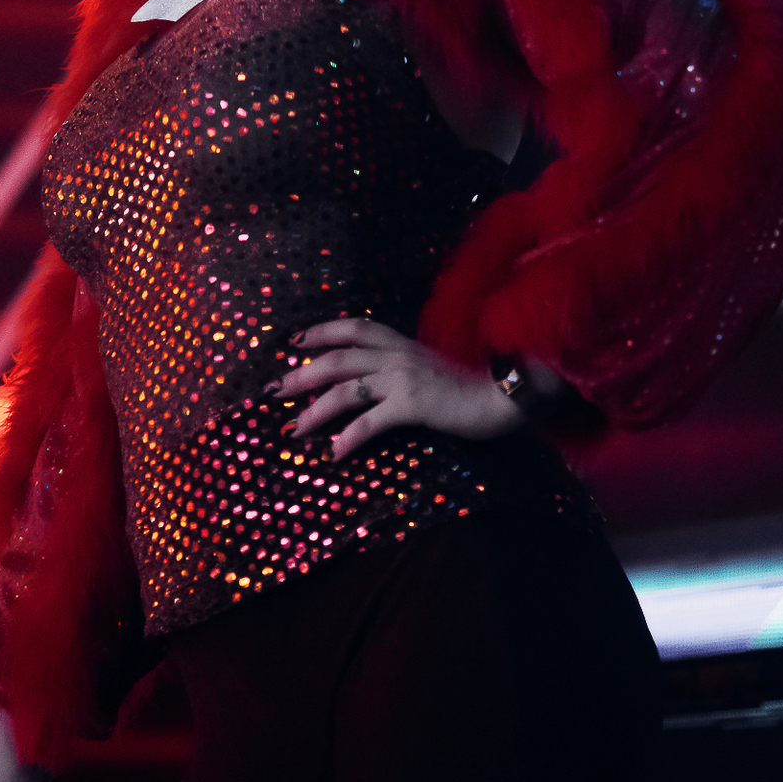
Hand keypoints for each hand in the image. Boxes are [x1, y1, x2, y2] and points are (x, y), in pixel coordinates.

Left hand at [279, 319, 525, 461]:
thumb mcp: (435, 367)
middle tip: (275, 390)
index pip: (354, 328)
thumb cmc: (475, 385)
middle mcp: (398, 355)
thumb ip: (409, 367)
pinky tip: (334, 454)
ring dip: (315, 410)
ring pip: (345, 390)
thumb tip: (384, 381)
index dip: (322, 332)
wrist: (507, 394)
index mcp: (403, 343)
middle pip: (337, 359)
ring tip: (294, 429)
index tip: (296, 341)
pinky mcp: (413, 405)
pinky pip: (370, 422)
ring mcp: (404, 378)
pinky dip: (348, 438)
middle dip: (302, 374)